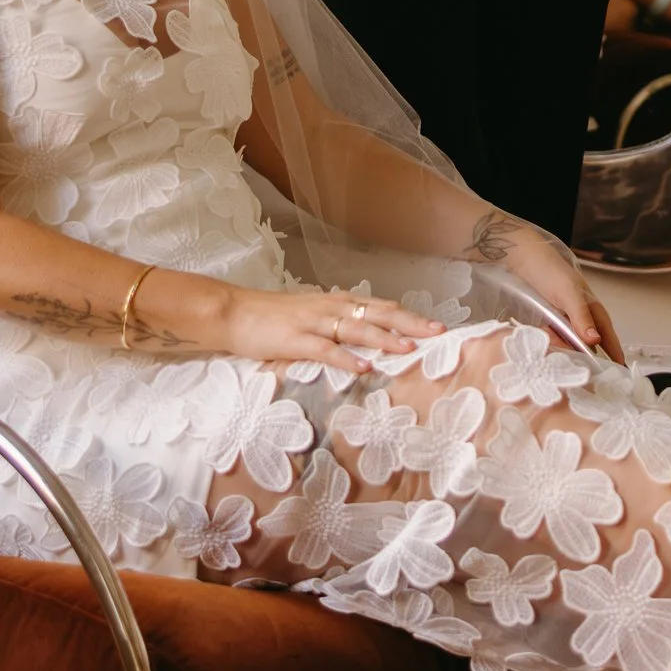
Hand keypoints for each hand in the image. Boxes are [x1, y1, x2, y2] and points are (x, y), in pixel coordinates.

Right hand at [182, 282, 446, 370]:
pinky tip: (364, 368)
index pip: (381, 307)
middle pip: (378, 314)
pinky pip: (325, 350)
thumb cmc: (271, 318)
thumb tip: (366, 340)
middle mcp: (330, 308)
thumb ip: (337, 325)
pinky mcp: (294, 339)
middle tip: (438, 334)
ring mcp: (313, 322)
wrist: (231, 312)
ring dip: (385, 339)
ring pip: (357, 329)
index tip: (436, 327)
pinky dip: (346, 359)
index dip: (409, 316)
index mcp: (337, 303)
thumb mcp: (311, 316)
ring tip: (410, 349)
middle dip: (410, 324)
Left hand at [492, 224, 625, 362]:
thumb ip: (581, 317)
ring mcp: (564, 316)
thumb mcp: (568, 293)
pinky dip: (554, 344)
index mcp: (592, 307)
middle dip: (590, 357)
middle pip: (589, 342)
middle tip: (590, 375)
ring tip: (566, 362)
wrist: (520, 256)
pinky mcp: (548, 318)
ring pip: (571, 341)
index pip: (608, 335)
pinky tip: (549, 348)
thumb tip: (595, 341)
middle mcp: (580, 314)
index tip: (619, 372)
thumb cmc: (548, 270)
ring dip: (568, 351)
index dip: (614, 352)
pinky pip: (555, 337)